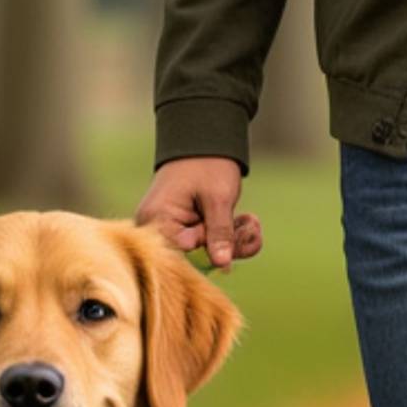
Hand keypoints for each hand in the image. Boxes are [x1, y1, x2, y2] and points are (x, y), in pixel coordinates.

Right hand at [135, 157, 262, 267]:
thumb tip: (222, 265)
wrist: (206, 141)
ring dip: (234, 240)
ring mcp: (170, 231)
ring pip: (206, 253)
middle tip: (250, 226)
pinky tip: (246, 222)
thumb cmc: (208, 165)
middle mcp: (156, 230)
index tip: (232, 230)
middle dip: (229, 246)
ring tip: (251, 221)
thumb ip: (220, 233)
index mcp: (156, 220)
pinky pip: (208, 243)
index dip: (210, 248)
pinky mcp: (186, 230)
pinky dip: (230, 235)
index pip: (183, 255)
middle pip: (195, 258)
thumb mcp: (218, 199)